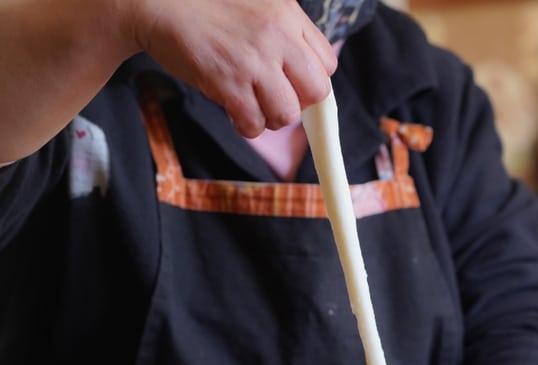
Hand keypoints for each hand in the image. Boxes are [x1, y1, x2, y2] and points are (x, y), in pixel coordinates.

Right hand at [125, 0, 336, 136]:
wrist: (156, 2)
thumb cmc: (206, 5)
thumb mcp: (258, 3)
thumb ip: (286, 30)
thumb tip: (305, 71)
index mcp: (288, 15)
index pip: (327, 64)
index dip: (311, 79)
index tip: (293, 82)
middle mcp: (277, 38)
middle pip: (316, 93)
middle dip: (298, 102)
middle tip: (274, 96)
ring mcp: (253, 63)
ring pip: (287, 114)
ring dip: (270, 117)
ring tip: (250, 102)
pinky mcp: (227, 84)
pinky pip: (254, 124)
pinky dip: (245, 124)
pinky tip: (232, 108)